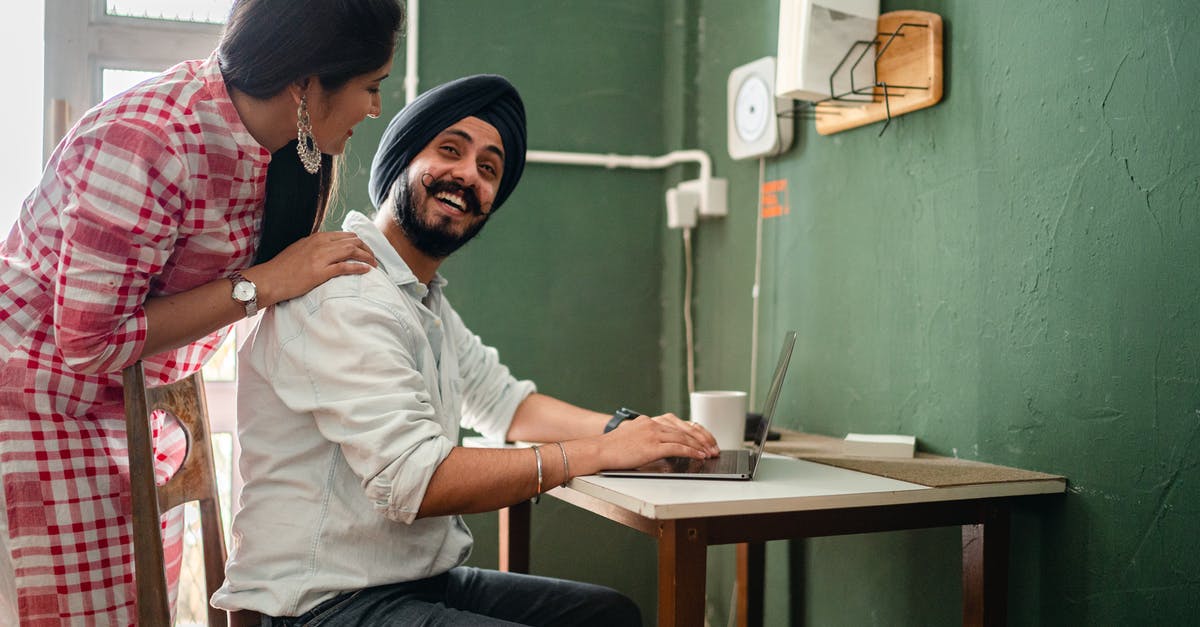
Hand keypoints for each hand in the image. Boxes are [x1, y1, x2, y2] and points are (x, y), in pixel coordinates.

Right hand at [247, 231, 376, 305]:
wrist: (269, 279)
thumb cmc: (282, 268)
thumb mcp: (300, 249)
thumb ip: (315, 247)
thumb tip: (328, 250)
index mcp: (316, 238)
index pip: (345, 235)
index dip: (359, 242)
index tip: (365, 250)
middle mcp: (320, 244)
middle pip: (353, 241)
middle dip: (367, 249)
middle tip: (373, 258)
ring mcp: (320, 257)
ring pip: (351, 251)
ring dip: (367, 257)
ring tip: (374, 265)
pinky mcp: (320, 272)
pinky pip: (345, 267)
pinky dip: (358, 268)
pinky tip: (366, 270)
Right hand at [593, 413, 720, 471]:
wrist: (599, 451)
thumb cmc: (613, 449)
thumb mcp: (633, 438)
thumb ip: (650, 439)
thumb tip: (666, 450)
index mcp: (649, 421)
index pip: (679, 423)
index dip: (695, 432)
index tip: (704, 439)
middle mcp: (653, 423)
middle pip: (685, 429)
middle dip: (702, 439)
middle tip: (713, 447)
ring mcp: (653, 433)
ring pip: (684, 437)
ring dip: (700, 446)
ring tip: (710, 452)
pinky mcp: (652, 446)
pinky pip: (678, 448)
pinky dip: (691, 452)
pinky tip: (699, 456)